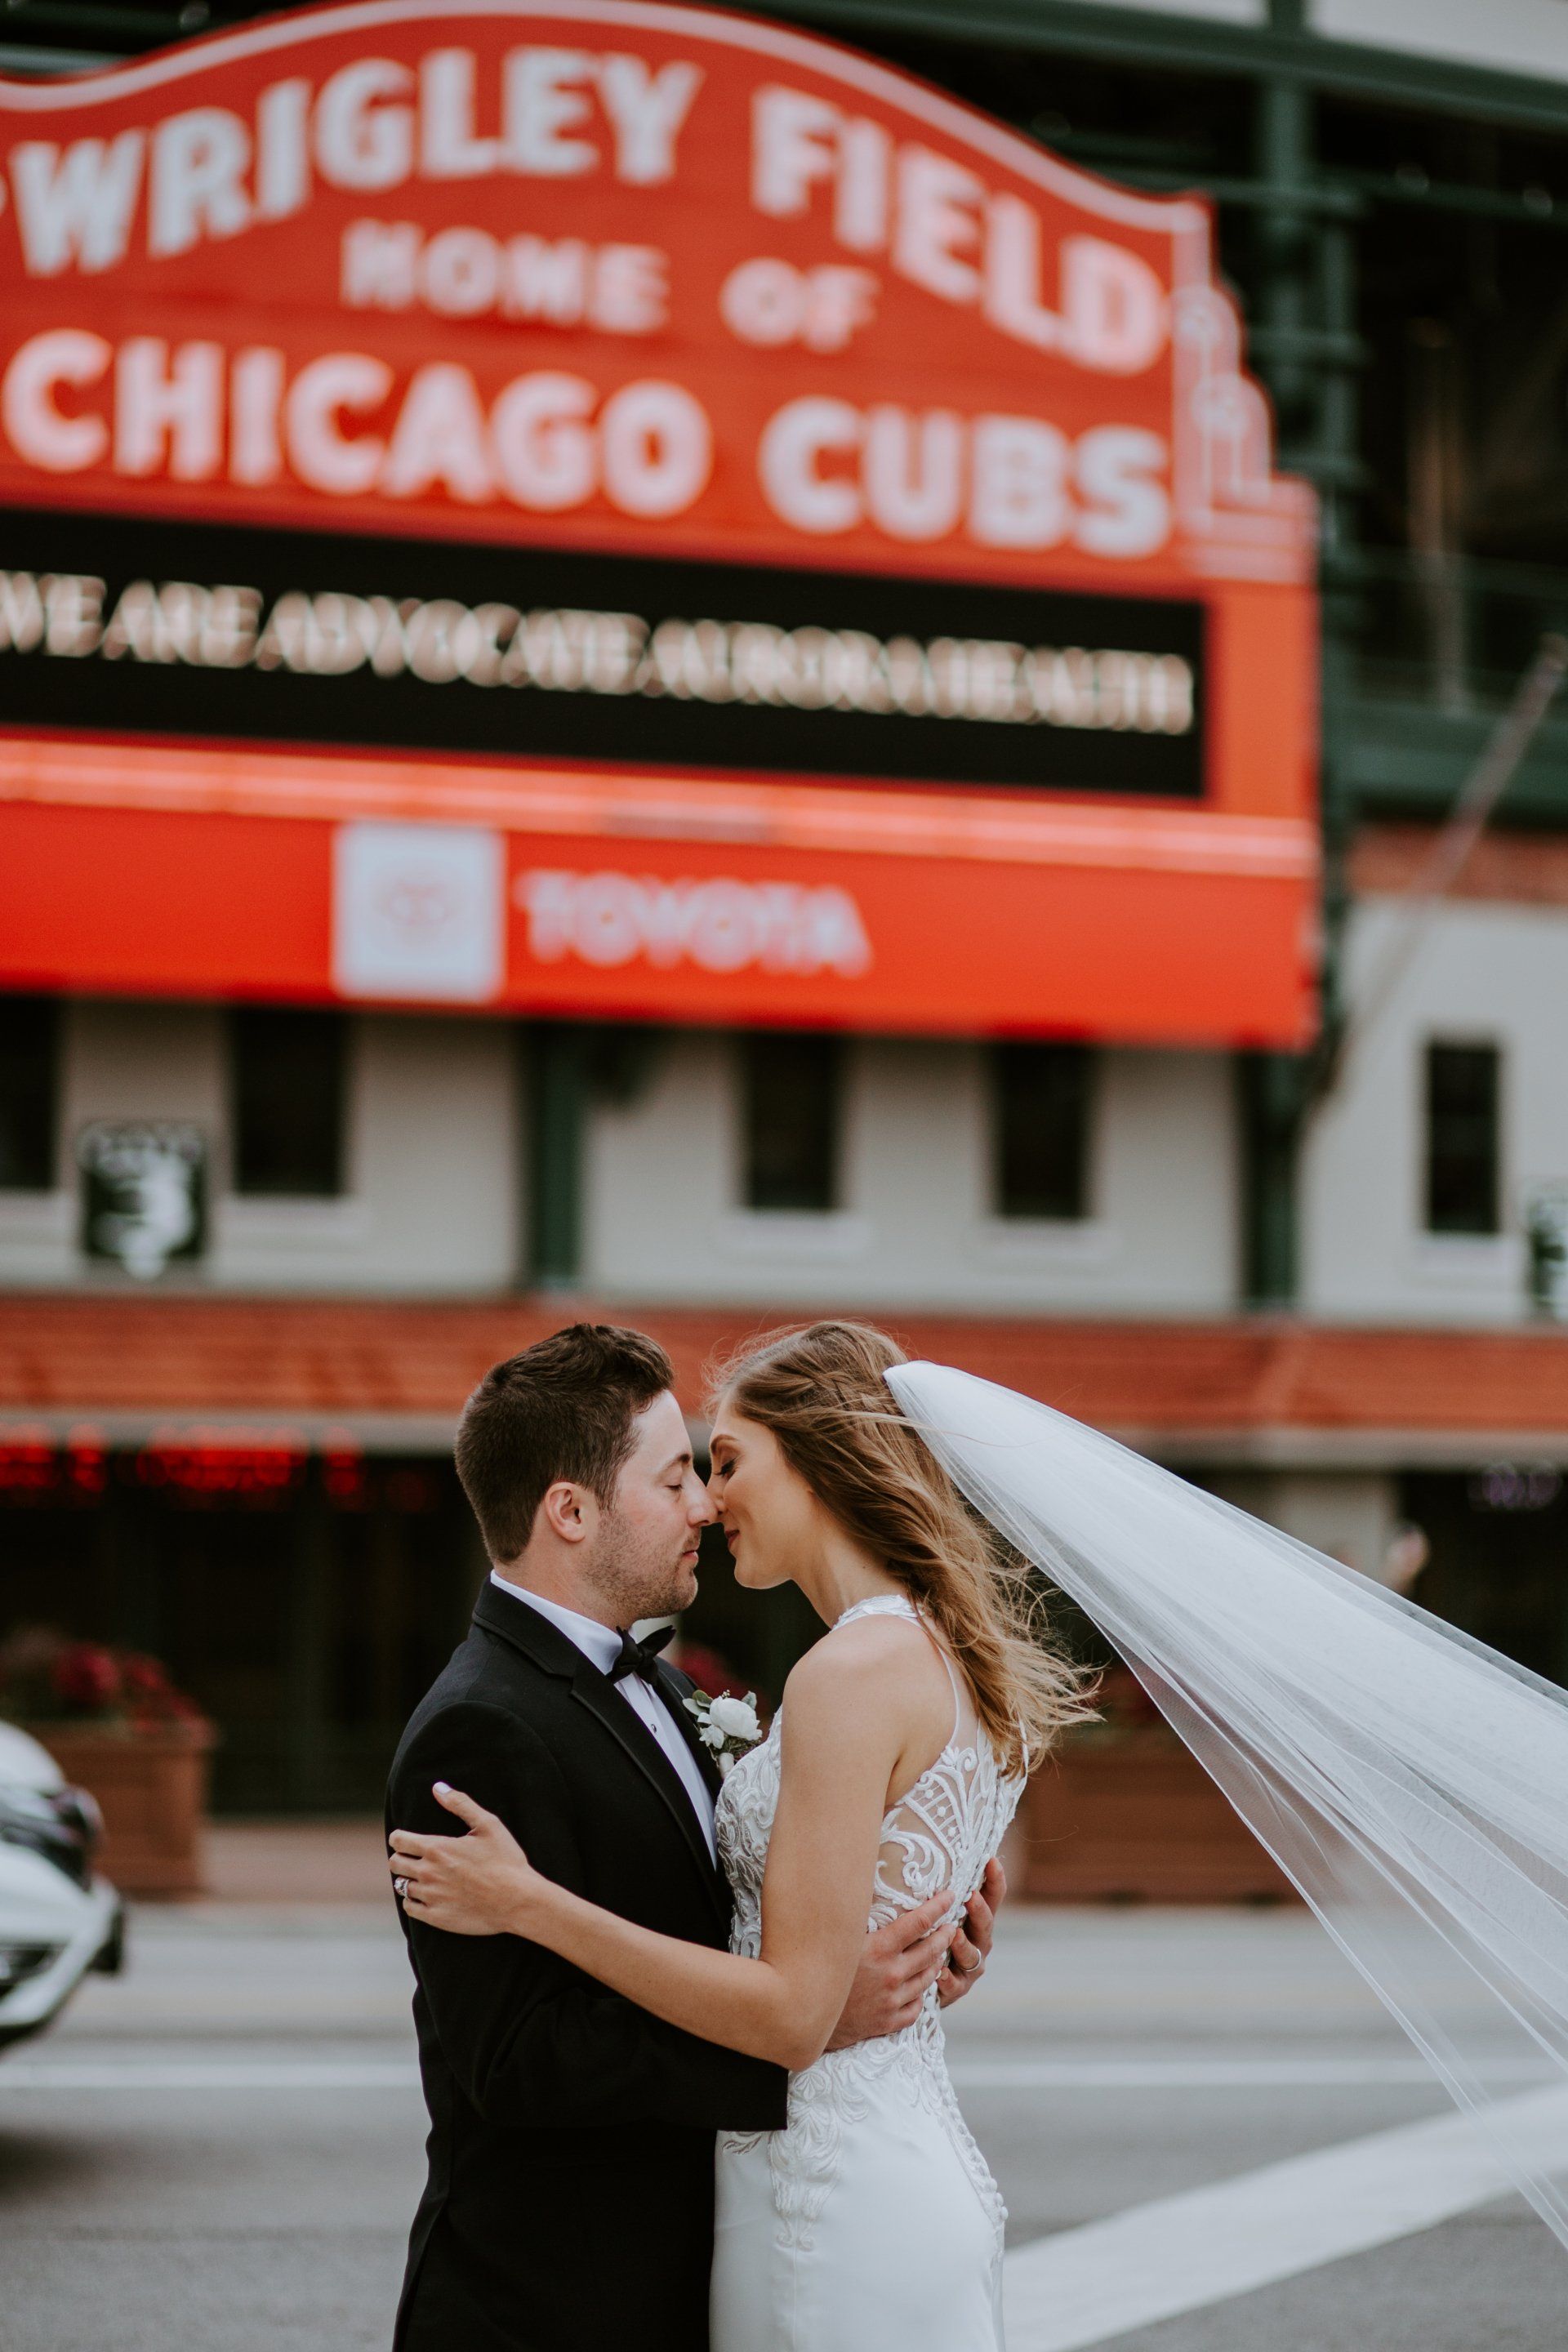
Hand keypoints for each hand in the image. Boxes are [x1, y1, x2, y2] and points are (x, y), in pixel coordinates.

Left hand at [389, 1784, 541, 1936]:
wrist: (517, 1900)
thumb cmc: (505, 1860)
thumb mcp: (488, 1825)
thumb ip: (460, 1804)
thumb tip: (438, 1787)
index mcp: (437, 1849)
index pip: (398, 1840)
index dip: (400, 1838)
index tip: (407, 1840)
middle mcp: (428, 1873)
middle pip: (395, 1863)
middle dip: (402, 1858)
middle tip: (415, 1859)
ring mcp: (430, 1897)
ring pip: (401, 1886)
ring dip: (409, 1880)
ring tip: (424, 1878)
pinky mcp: (436, 1917)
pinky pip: (410, 1908)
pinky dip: (414, 1901)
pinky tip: (427, 1896)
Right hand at [825, 1890, 955, 2048]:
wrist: (804, 2012)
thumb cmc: (816, 1965)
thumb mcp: (838, 1935)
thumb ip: (856, 1915)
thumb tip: (860, 1883)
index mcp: (880, 1948)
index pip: (919, 1922)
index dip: (938, 1907)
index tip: (950, 1896)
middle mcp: (891, 1974)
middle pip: (930, 1950)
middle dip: (945, 1935)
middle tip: (951, 1926)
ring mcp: (891, 2000)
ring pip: (927, 1978)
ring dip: (936, 1963)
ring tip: (938, 1954)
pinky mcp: (887, 2021)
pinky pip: (915, 2007)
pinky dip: (920, 1995)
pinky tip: (919, 1987)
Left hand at [937, 1856, 1004, 2008]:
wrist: (921, 1981)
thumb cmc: (928, 1934)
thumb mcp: (936, 1910)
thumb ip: (937, 1889)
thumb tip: (925, 1849)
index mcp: (976, 1920)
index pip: (991, 1897)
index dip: (994, 1880)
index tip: (991, 1860)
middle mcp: (979, 1942)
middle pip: (985, 1924)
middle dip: (979, 1910)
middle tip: (971, 1897)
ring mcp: (970, 1967)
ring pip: (972, 1954)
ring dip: (963, 1944)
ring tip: (953, 1935)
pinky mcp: (957, 1989)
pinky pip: (954, 1984)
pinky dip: (948, 1979)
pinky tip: (939, 1973)